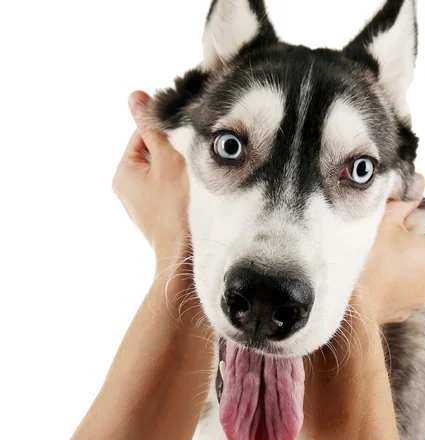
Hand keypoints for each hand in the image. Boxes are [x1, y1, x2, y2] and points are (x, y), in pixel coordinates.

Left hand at [112, 91, 189, 271]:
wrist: (187, 255)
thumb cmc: (178, 208)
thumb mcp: (167, 158)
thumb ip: (153, 127)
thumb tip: (137, 97)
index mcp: (124, 173)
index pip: (143, 135)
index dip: (167, 132)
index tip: (187, 136)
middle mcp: (129, 190)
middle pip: (156, 155)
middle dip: (176, 153)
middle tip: (196, 158)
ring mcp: (145, 206)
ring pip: (167, 174)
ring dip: (183, 171)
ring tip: (198, 178)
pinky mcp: (161, 217)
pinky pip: (172, 192)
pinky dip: (184, 189)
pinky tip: (197, 195)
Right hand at [353, 174, 424, 324]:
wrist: (349, 307)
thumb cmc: (369, 260)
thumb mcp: (386, 219)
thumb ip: (406, 200)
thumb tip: (420, 183)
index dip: (416, 212)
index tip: (396, 211)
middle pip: (423, 246)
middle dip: (404, 236)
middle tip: (380, 230)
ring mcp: (417, 298)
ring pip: (409, 267)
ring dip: (395, 258)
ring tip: (372, 253)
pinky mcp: (400, 310)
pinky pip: (396, 286)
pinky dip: (386, 278)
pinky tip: (369, 272)